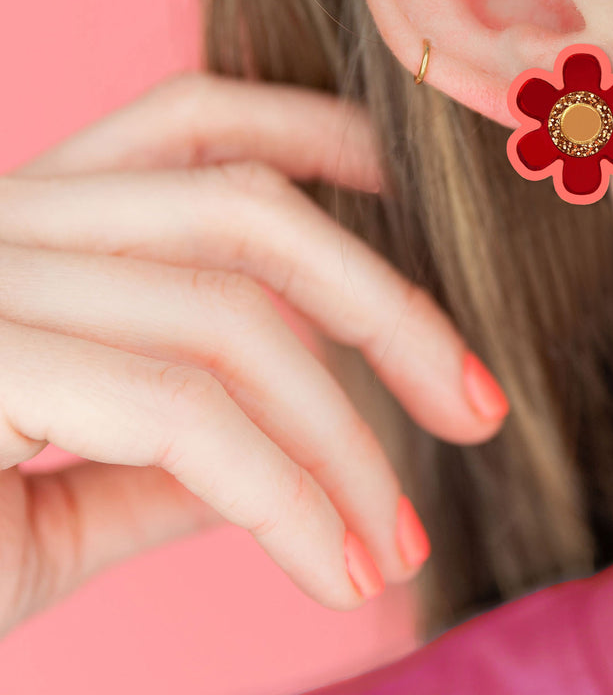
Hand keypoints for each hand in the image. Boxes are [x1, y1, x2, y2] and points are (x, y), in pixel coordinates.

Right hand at [0, 70, 508, 638]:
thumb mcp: (48, 504)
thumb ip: (167, 461)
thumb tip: (287, 457)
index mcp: (22, 230)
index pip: (194, 122)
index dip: (320, 131)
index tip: (414, 190)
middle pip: (244, 211)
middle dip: (390, 306)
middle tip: (483, 409)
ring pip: (226, 316)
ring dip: (345, 439)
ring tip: (402, 545)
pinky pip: (175, 414)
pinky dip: (283, 497)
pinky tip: (336, 572)